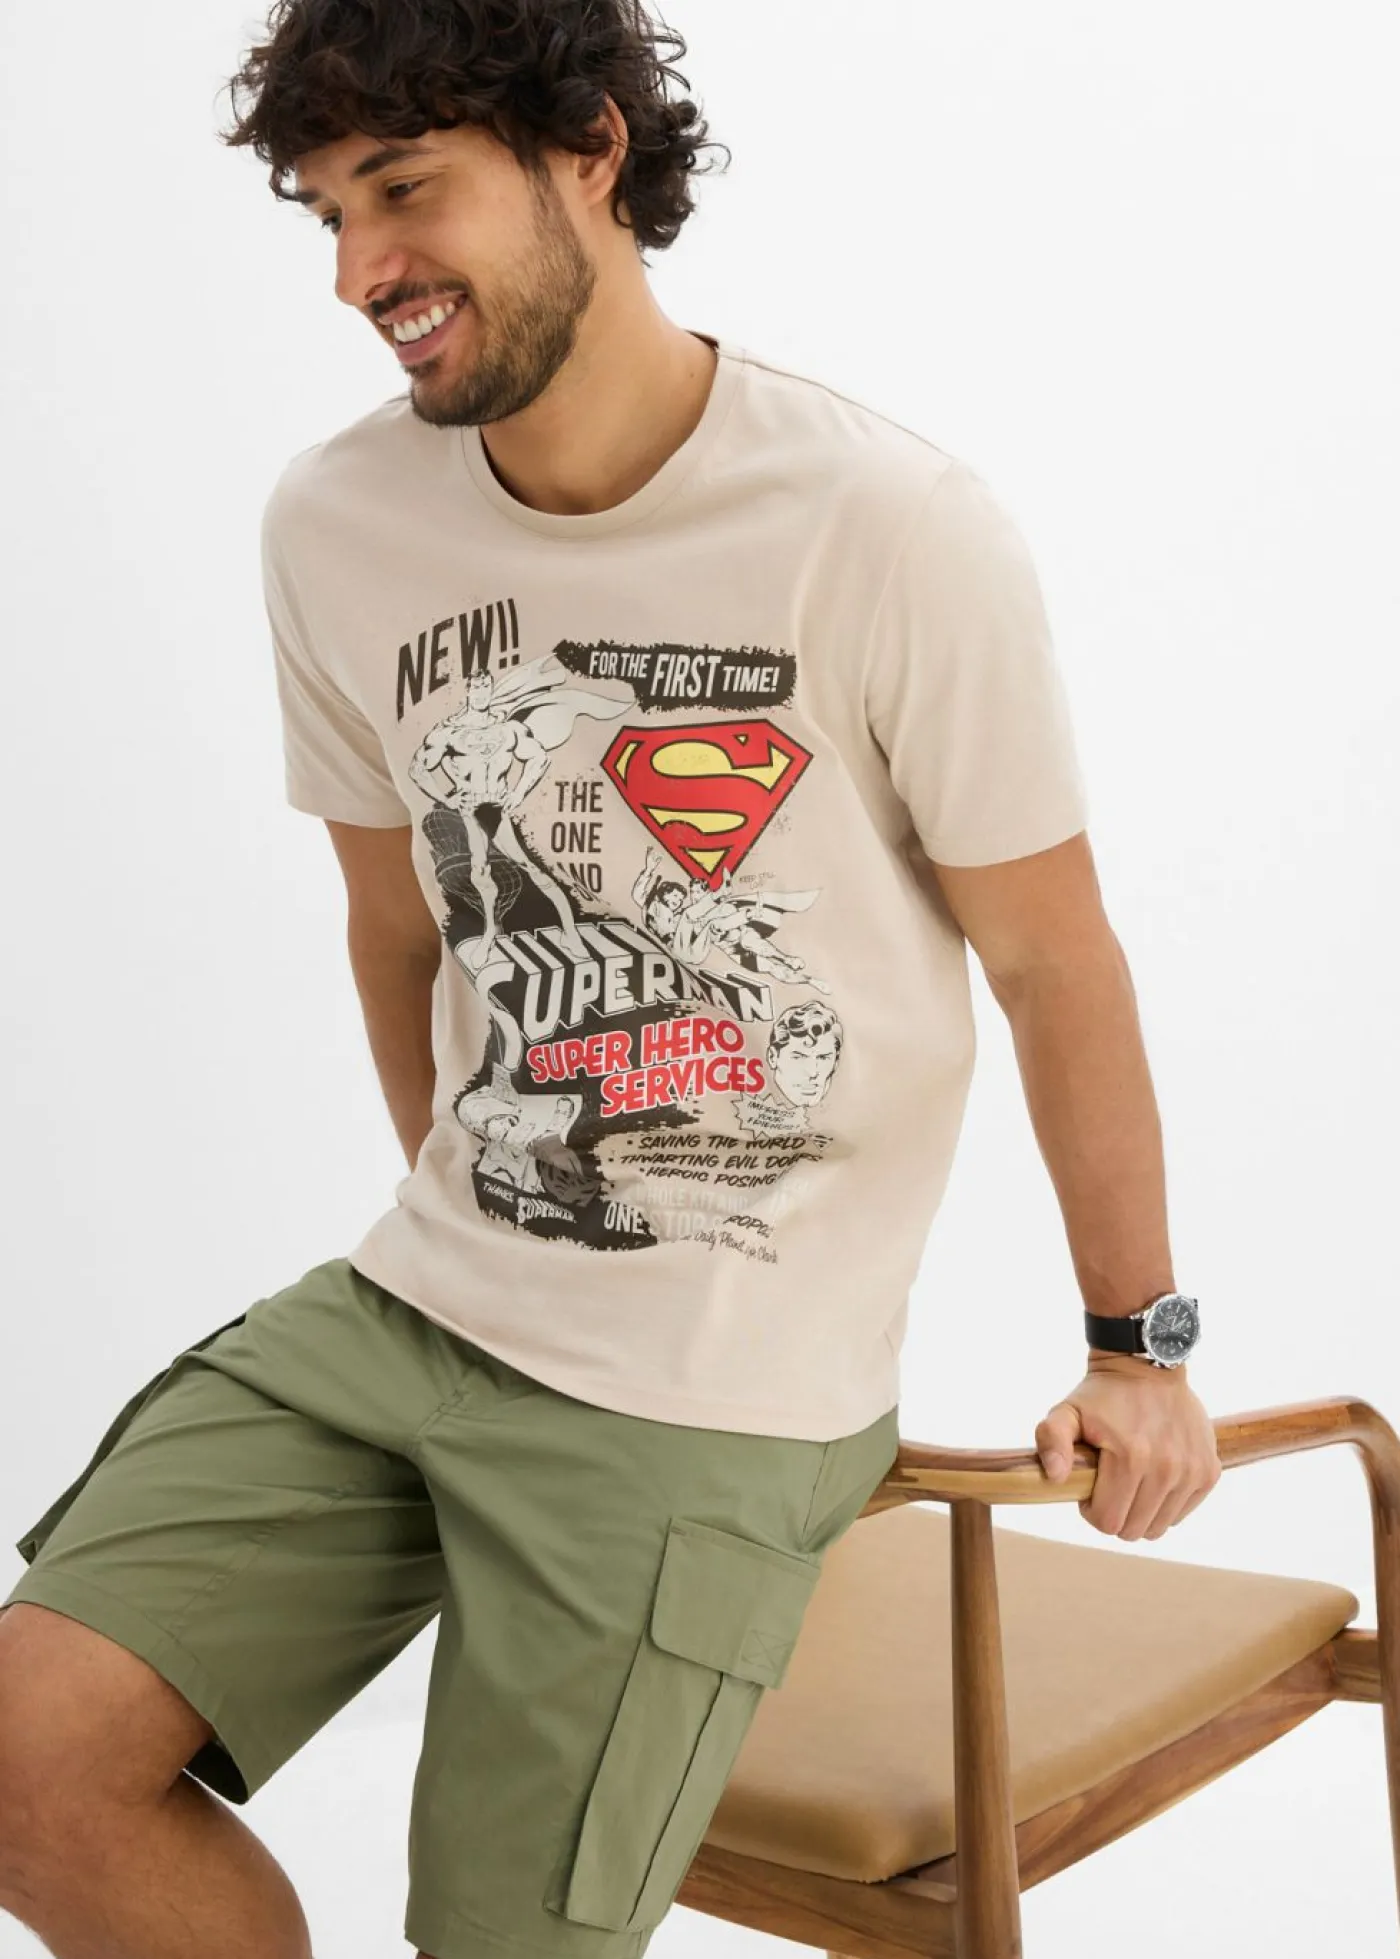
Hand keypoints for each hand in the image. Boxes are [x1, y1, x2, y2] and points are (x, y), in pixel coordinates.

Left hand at [1035, 1356, 1221, 1540]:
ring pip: (1159, 1527)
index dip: (1092, 1510)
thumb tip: (1055, 1477)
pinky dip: (1165, 1504)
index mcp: (1131, 1458)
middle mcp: (1167, 1468)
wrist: (1149, 1365)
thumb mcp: (1067, 1411)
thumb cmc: (1103, 1394)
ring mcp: (1192, 1471)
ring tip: (1131, 1479)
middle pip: (1134, 1530)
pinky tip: (1153, 1477)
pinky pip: (1180, 1513)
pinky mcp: (1209, 1472)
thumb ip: (1051, 1440)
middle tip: (1110, 1482)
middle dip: (1116, 1513)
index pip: (1109, 1521)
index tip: (1091, 1487)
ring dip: (1141, 1511)